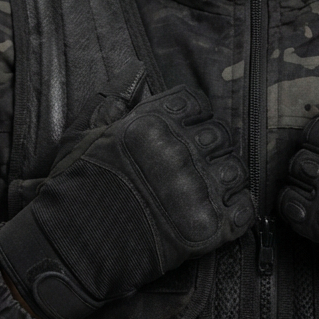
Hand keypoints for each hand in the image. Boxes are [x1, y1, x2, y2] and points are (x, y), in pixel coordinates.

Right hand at [0, 65, 253, 318]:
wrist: (73, 247)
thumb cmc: (76, 189)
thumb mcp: (86, 135)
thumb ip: (113, 100)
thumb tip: (136, 71)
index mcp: (153, 124)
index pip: (197, 103)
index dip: (195, 115)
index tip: (188, 128)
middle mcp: (178, 152)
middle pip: (221, 134)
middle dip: (211, 146)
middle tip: (195, 163)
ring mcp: (195, 190)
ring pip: (236, 170)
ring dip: (225, 177)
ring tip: (205, 188)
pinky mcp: (207, 227)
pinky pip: (244, 208)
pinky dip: (237, 208)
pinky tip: (219, 210)